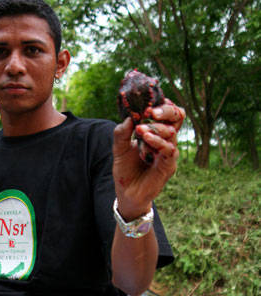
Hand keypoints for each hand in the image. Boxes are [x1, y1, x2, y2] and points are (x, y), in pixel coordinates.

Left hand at [113, 98, 184, 219]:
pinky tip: (146, 138)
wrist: (127, 194)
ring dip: (156, 128)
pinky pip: (169, 150)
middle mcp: (166, 140)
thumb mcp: (119, 149)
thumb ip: (121, 133)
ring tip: (140, 129)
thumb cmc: (126, 170)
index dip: (161, 104)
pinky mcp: (169, 166)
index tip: (148, 101)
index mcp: (156, 133)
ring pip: (171, 132)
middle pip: (177, 117)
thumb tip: (128, 117)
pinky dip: (157, 142)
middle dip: (165, 110)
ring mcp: (169, 153)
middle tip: (150, 110)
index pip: (167, 112)